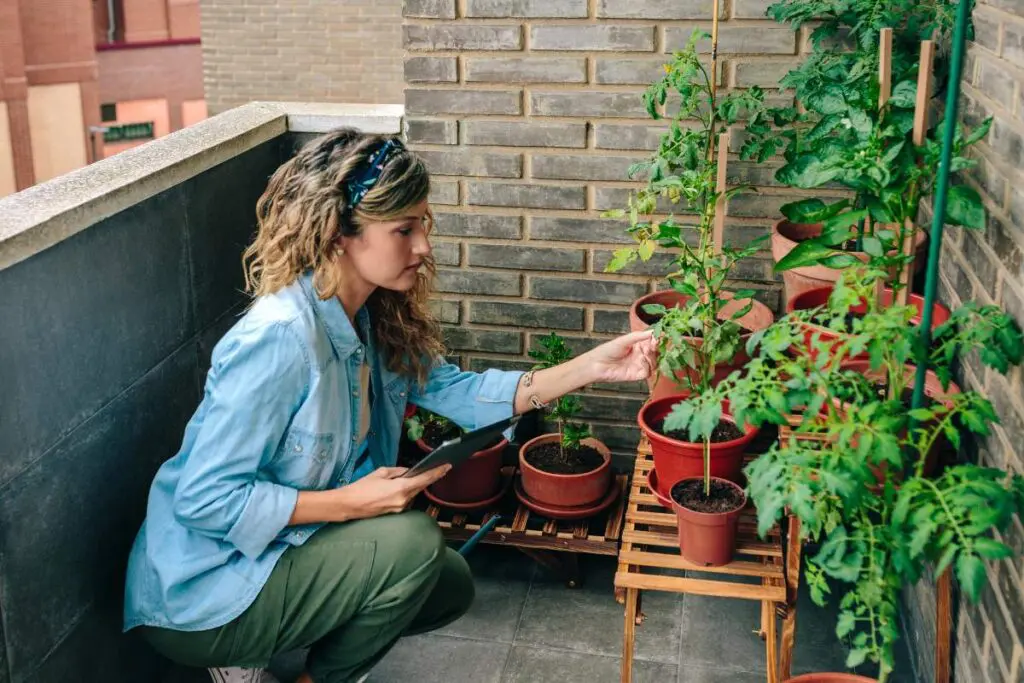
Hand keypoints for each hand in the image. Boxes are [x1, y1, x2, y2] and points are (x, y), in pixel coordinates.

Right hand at [336, 465, 450, 518]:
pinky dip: (406, 492)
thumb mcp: (381, 473)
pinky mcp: (395, 512)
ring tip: (410, 477)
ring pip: (413, 494)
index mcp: (401, 488)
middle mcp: (404, 500)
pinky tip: (400, 487)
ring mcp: (400, 508)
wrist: (349, 505)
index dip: (437, 473)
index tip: (447, 466)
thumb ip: (398, 471)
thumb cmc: (362, 487)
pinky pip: (405, 499)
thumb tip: (408, 472)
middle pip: (420, 487)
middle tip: (437, 467)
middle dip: (426, 478)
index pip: (424, 479)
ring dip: (414, 486)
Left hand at [584, 329, 657, 383]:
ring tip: (648, 351)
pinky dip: (648, 366)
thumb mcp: (624, 340)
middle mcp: (641, 355)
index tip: (660, 335)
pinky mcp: (637, 375)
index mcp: (638, 345)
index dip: (657, 339)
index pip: (652, 341)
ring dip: (653, 356)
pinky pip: (648, 371)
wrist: (597, 364)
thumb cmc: (608, 350)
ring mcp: (640, 365)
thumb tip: (653, 331)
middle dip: (656, 348)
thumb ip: (638, 336)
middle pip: (656, 352)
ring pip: (654, 362)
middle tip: (654, 344)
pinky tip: (642, 360)